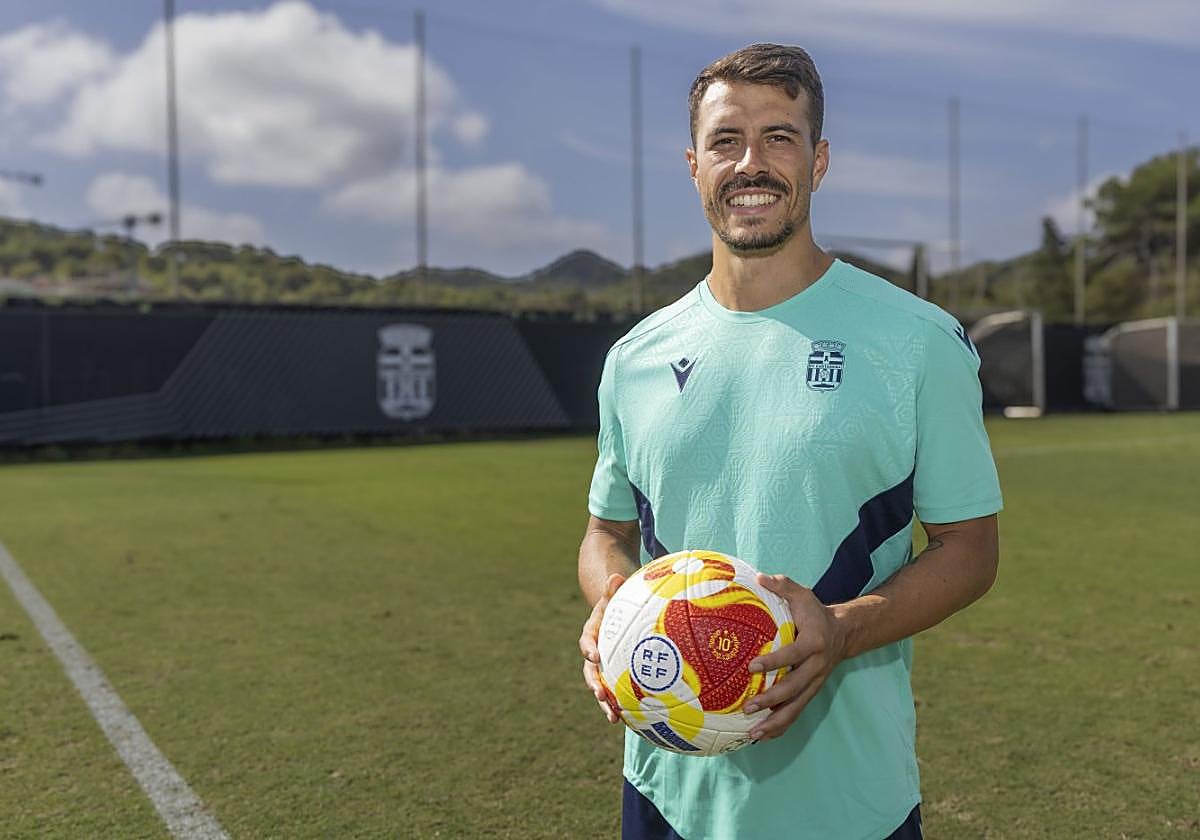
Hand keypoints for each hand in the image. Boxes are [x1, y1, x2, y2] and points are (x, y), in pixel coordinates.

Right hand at [579, 572, 626, 723]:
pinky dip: (626, 706)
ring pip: (603, 688)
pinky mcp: (616, 676)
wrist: (616, 616)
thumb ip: (613, 590)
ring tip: (615, 719)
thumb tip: (616, 576)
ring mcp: (605, 668)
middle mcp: (596, 654)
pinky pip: (619, 692)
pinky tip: (639, 721)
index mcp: (592, 635)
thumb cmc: (617, 604)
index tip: (595, 656)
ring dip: (607, 704)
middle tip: (602, 696)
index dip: (589, 649)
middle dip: (595, 685)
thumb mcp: (614, 596)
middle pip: (591, 673)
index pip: (587, 642)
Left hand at [742, 574, 847, 741]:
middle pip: (794, 688)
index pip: (792, 655)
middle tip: (747, 707)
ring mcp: (815, 683)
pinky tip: (762, 736)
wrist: (843, 632)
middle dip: (771, 700)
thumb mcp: (802, 594)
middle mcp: (816, 667)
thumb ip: (782, 586)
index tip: (752, 666)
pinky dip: (781, 726)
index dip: (773, 662)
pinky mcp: (811, 692)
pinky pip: (797, 712)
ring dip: (775, 722)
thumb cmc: (815, 612)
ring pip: (796, 707)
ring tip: (753, 734)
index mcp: (813, 643)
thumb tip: (758, 577)